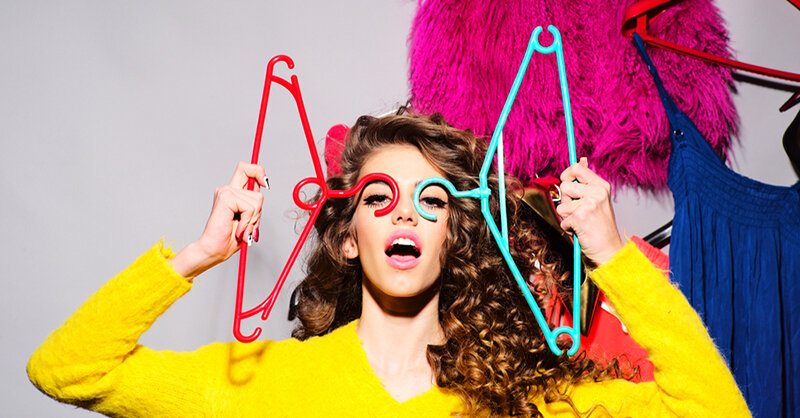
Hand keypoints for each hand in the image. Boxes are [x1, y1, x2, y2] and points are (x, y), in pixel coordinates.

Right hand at [170, 162, 267, 277]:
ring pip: (257, 200)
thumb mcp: (250, 217)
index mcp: (233, 192)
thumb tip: (264, 184)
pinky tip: (238, 228)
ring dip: (253, 219)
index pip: (247, 169)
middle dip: (259, 206)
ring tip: (241, 228)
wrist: (215, 249)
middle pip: (254, 175)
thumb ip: (255, 202)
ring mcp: (225, 191)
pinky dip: (248, 221)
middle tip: (248, 223)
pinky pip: (250, 208)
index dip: (259, 172)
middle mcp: (228, 189)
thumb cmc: (230, 237)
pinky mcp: (225, 198)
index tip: (265, 184)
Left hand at [556, 157, 623, 265]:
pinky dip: (568, 228)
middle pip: (565, 186)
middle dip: (566, 201)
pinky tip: (580, 230)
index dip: (567, 174)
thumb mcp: (597, 200)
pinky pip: (562, 220)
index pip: (577, 168)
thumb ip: (585, 184)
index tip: (567, 182)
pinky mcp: (581, 217)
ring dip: (566, 216)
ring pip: (561, 205)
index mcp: (601, 186)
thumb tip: (579, 163)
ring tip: (580, 221)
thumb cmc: (601, 227)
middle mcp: (597, 193)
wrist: (609, 250)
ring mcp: (589, 204)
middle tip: (578, 211)